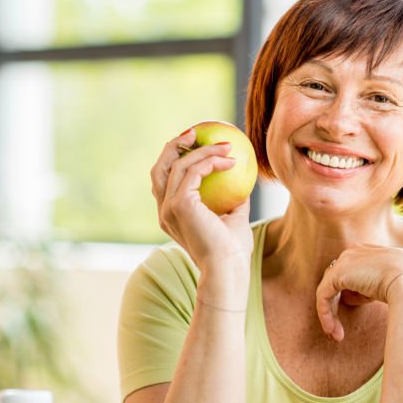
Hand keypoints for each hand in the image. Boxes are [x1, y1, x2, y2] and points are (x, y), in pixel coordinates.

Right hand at [150, 128, 253, 273]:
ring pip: (178, 165)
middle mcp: (164, 211)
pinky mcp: (180, 204)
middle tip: (196, 133)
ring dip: (203, 150)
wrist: (227, 270)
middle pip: (160, 168)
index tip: (196, 144)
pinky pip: (194, 171)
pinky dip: (212, 161)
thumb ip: (234, 199)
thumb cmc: (232, 251)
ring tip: (226, 145)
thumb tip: (242, 177)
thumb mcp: (234, 218)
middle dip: (174, 146)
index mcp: (171, 216)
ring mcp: (169, 207)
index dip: (175, 158)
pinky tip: (231, 160)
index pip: (165, 181)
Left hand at [315, 245, 402, 340]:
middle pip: (336, 280)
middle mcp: (353, 252)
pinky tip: (333, 330)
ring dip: (330, 314)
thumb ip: (368, 287)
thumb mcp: (388, 283)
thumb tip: (350, 299)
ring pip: (328, 289)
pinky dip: (325, 314)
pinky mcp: (337, 274)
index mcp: (367, 250)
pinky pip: (323, 296)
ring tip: (336, 335)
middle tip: (338, 329)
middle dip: (335, 305)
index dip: (348, 293)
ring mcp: (344, 261)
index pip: (350, 271)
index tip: (353, 311)